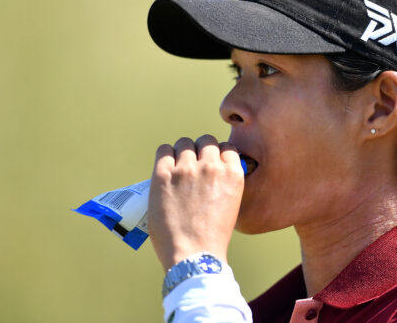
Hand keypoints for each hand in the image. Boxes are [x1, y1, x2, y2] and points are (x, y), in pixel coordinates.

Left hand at [148, 135, 243, 271]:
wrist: (194, 254)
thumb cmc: (212, 236)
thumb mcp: (231, 204)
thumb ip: (224, 184)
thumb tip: (212, 175)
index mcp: (232, 174)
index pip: (227, 147)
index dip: (218, 154)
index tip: (211, 162)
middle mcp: (211, 166)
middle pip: (206, 141)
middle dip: (200, 150)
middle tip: (193, 164)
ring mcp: (187, 169)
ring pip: (184, 143)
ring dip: (182, 151)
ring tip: (177, 166)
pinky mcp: (164, 174)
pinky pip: (164, 150)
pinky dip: (165, 155)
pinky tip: (165, 166)